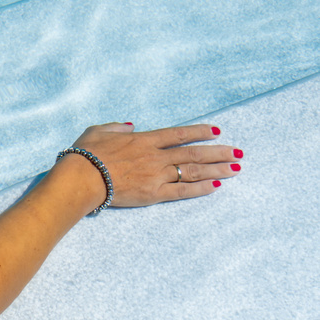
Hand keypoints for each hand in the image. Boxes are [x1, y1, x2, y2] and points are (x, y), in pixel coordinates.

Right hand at [61, 121, 240, 209]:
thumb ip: (116, 127)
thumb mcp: (97, 131)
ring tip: (236, 169)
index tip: (217, 131)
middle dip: (219, 152)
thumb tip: (130, 125)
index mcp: (144, 140)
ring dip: (217, 169)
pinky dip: (200, 188)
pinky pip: (183, 191)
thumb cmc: (85, 154)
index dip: (200, 131)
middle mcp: (156, 156)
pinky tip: (216, 186)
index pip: (179, 134)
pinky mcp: (154, 194)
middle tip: (238, 152)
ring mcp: (157, 175)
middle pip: (194, 153)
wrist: (81, 178)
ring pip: (193, 171)